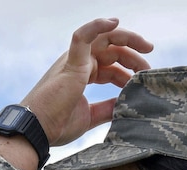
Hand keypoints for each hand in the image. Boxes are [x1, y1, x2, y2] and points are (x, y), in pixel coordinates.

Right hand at [22, 18, 151, 146]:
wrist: (37, 130)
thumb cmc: (56, 125)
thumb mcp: (90, 116)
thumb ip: (108, 108)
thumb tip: (127, 105)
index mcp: (81, 75)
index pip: (111, 67)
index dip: (128, 73)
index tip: (142, 85)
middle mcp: (78, 63)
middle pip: (112, 50)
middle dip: (134, 56)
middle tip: (149, 69)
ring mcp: (74, 60)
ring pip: (104, 38)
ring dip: (128, 39)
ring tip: (147, 46)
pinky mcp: (71, 61)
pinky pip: (83, 35)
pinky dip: (97, 25)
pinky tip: (114, 22)